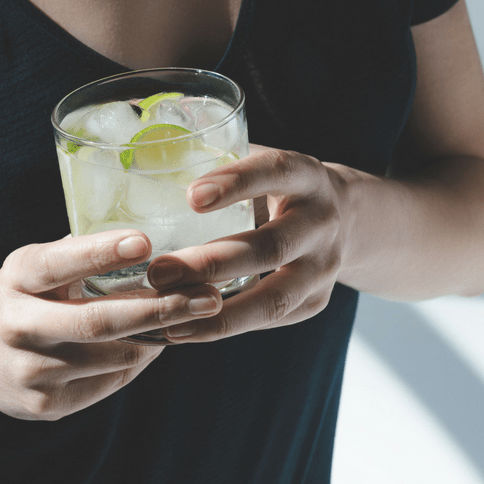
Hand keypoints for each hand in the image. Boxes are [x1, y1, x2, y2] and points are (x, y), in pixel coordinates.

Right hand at [0, 230, 222, 419]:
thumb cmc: (19, 295)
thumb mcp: (35, 265)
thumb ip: (80, 254)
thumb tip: (150, 243)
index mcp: (16, 278)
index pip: (60, 263)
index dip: (102, 252)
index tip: (145, 242)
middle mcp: (17, 325)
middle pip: (98, 321)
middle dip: (161, 310)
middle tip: (208, 297)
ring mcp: (29, 371)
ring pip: (112, 356)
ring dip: (159, 337)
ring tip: (194, 315)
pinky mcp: (42, 406)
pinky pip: (108, 381)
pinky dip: (138, 360)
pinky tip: (155, 343)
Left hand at [145, 145, 346, 341]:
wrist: (343, 218)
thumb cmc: (275, 186)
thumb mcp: (259, 162)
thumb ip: (214, 159)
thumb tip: (139, 153)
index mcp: (304, 175)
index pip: (274, 172)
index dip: (236, 184)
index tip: (192, 197)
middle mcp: (321, 222)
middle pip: (269, 248)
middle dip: (211, 263)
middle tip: (158, 272)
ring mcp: (323, 267)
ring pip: (273, 298)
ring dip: (216, 311)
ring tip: (166, 314)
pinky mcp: (315, 302)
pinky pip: (267, 321)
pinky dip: (223, 327)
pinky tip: (182, 330)